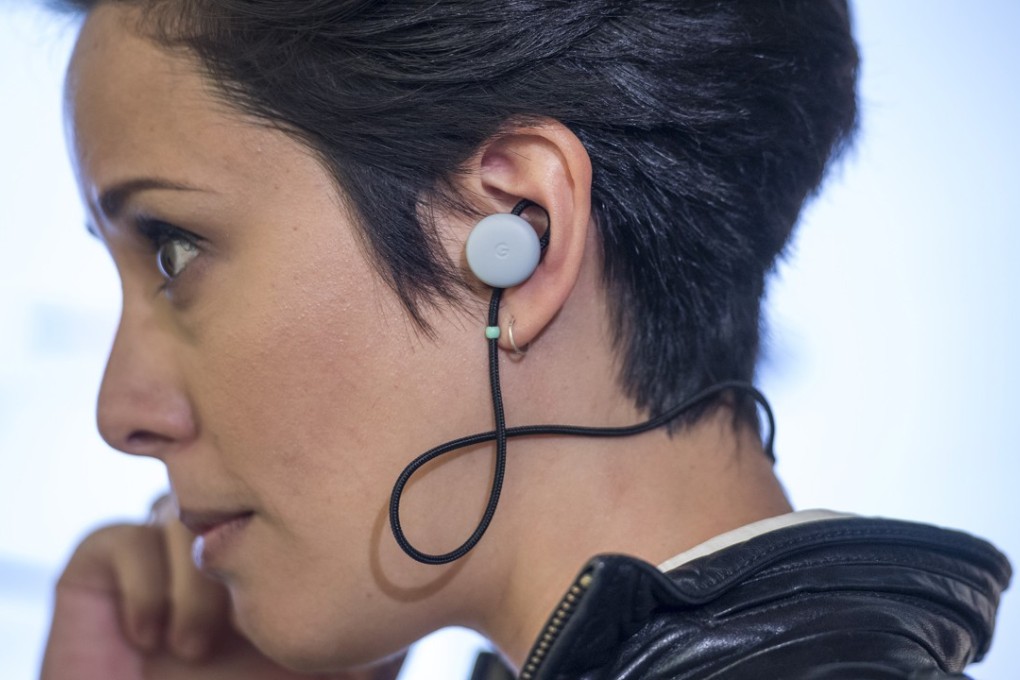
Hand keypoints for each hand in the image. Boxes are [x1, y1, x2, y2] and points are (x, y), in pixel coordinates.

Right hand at [41, 501, 403, 679]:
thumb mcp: (336, 665)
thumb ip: (379, 638)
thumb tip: (430, 594)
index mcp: (276, 558)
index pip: (290, 506)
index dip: (306, 524)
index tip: (319, 568)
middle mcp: (221, 544)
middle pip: (236, 493)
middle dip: (244, 539)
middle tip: (248, 595)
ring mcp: (162, 553)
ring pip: (179, 510)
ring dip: (192, 577)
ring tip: (196, 647)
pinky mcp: (98, 570)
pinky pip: (118, 540)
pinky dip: (141, 585)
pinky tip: (152, 635)